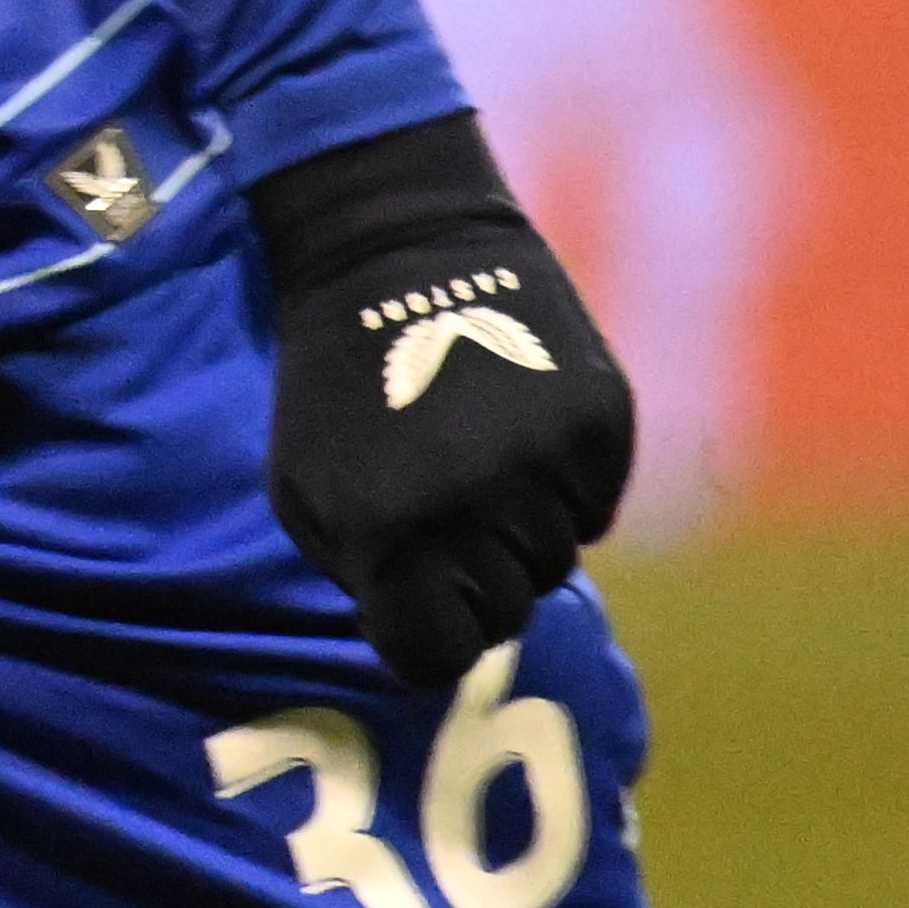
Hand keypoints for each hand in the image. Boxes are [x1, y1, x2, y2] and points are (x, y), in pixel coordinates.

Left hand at [249, 111, 632, 688]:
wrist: (398, 250)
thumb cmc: (337, 386)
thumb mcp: (305, 488)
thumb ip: (362, 578)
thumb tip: (425, 645)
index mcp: (387, 530)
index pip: (435, 657)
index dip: (425, 639)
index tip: (416, 609)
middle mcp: (475, 508)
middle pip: (504, 615)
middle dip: (472, 585)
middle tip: (438, 510)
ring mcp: (546, 465)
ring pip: (556, 562)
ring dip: (517, 533)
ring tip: (470, 455)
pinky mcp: (602, 426)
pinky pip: (593, 507)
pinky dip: (561, 488)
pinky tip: (514, 423)